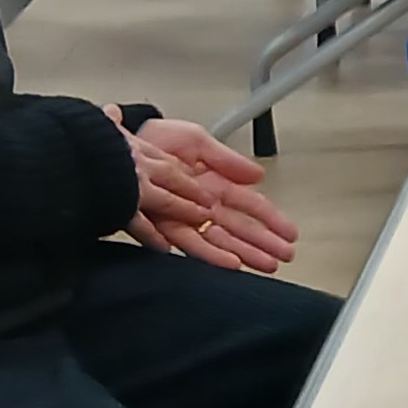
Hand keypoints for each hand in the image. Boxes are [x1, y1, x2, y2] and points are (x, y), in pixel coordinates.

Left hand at [127, 116, 299, 273]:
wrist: (117, 146)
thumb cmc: (154, 141)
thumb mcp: (197, 141)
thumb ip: (227, 160)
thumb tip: (259, 176)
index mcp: (214, 184)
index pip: (250, 205)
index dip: (271, 219)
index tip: (290, 233)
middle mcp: (202, 206)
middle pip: (240, 228)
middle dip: (264, 243)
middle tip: (286, 257)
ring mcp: (185, 219)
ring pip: (222, 241)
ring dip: (246, 254)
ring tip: (268, 265)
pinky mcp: (164, 228)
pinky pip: (191, 245)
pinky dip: (212, 256)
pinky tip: (231, 264)